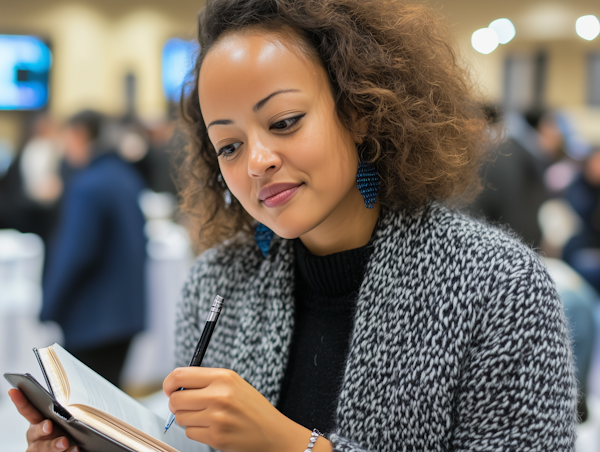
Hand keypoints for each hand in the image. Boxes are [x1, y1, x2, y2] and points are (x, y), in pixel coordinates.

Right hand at [8, 389, 77, 451]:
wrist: (70, 447)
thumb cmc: (67, 432)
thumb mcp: (63, 421)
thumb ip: (62, 414)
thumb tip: (72, 404)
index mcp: (37, 423)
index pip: (28, 410)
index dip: (20, 401)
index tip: (14, 391)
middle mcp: (35, 437)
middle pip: (35, 432)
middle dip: (41, 428)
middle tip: (49, 425)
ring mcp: (39, 449)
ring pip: (42, 448)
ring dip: (53, 445)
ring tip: (65, 442)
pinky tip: (75, 449)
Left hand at [163, 368, 331, 451]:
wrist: (272, 432)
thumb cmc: (252, 407)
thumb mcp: (234, 383)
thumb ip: (207, 381)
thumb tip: (176, 385)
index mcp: (223, 377)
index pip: (180, 375)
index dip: (169, 383)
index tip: (169, 389)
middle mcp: (219, 395)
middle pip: (175, 399)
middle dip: (177, 404)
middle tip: (188, 406)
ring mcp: (217, 417)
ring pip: (180, 418)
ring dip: (188, 419)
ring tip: (206, 417)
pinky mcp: (216, 436)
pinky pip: (190, 433)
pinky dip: (197, 432)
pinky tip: (213, 428)